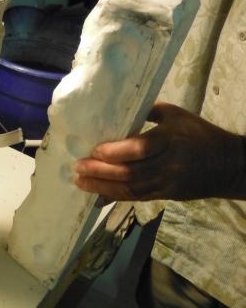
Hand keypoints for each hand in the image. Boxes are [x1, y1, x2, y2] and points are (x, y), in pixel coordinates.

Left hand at [74, 102, 245, 202]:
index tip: (94, 150)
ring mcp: (167, 183)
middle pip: (130, 172)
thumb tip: (118, 109)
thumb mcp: (177, 116)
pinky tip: (96, 194)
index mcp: (171, 140)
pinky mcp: (165, 196)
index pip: (140, 148)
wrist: (229, 166)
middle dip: (100, 172)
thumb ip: (148, 112)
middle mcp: (168, 164)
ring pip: (131, 189)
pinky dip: (114, 196)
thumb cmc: (199, 135)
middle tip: (78, 167)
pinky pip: (136, 198)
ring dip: (102, 187)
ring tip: (80, 181)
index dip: (115, 152)